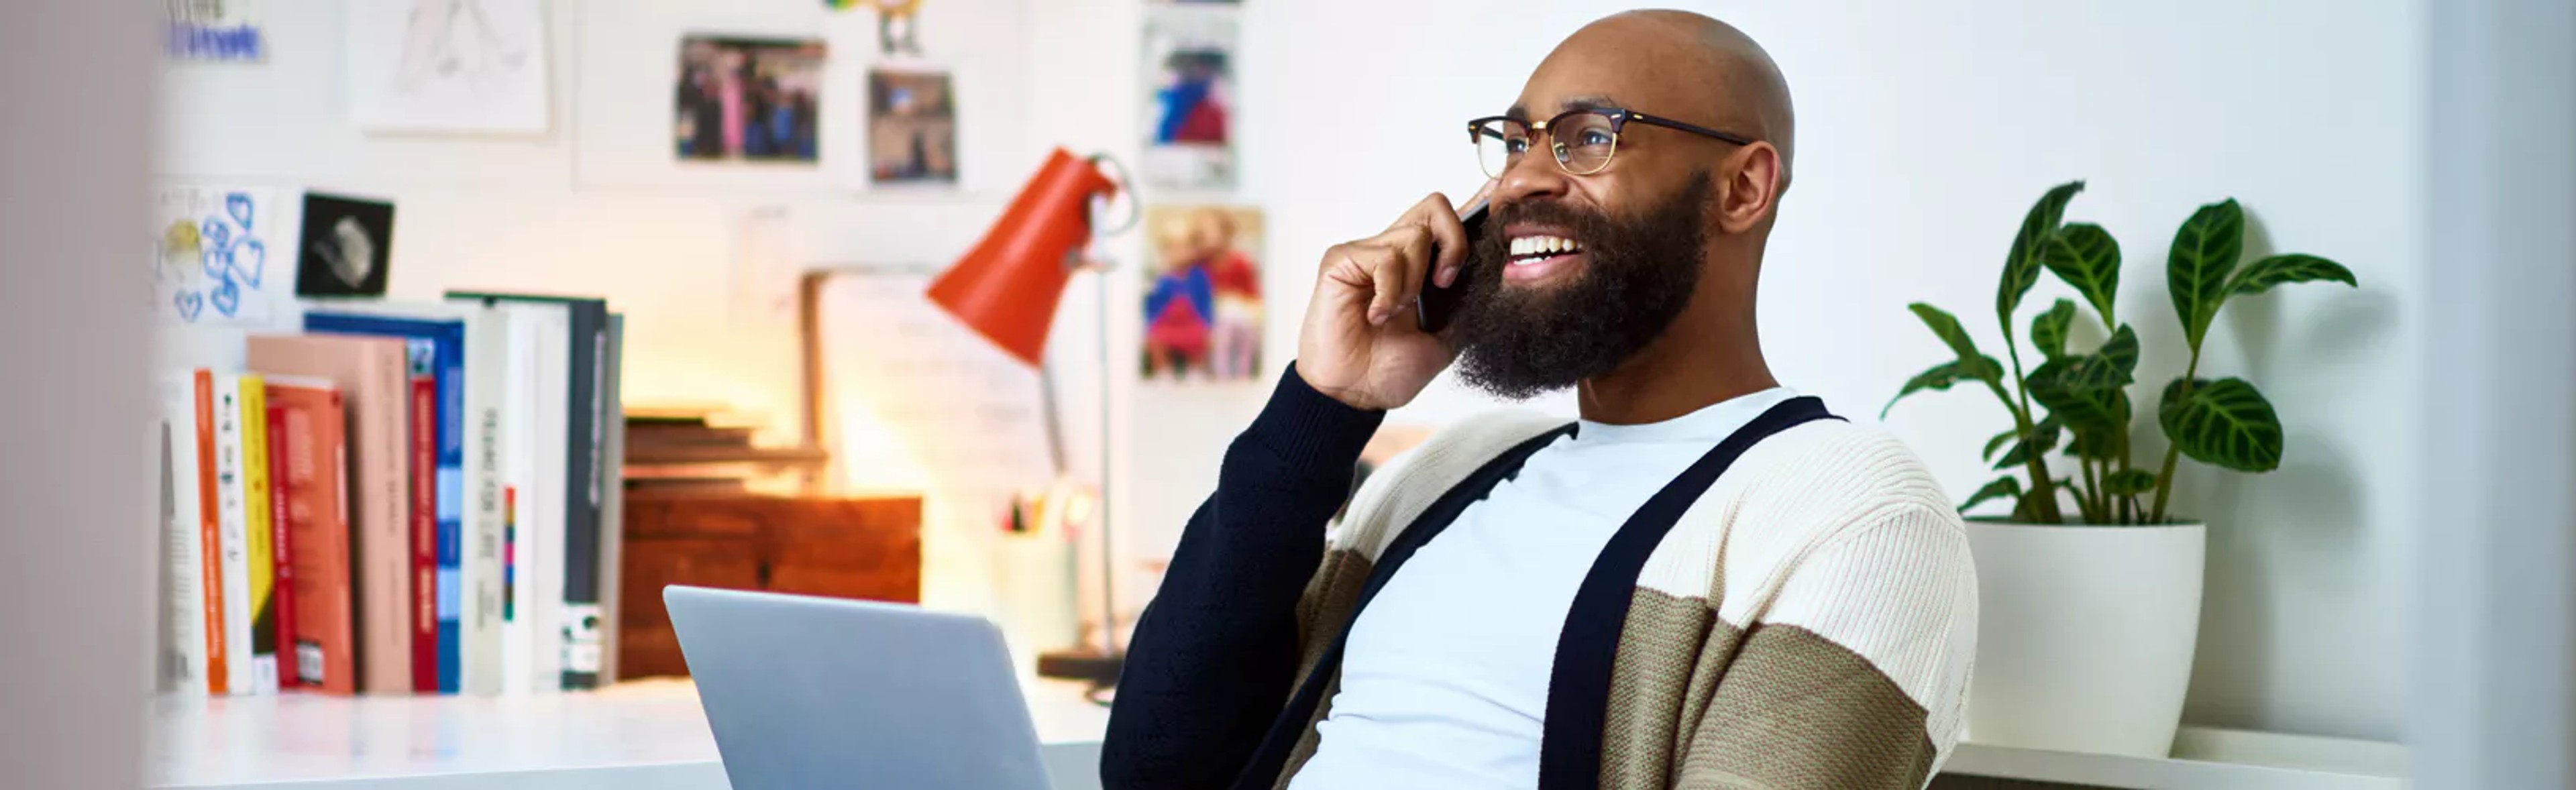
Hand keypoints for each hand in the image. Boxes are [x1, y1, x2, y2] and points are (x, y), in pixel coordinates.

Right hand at [1296, 185, 1490, 410]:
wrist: (1354, 394)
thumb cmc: (1390, 369)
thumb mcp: (1446, 338)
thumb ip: (1466, 304)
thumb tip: (1499, 274)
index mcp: (1420, 266)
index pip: (1447, 219)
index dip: (1475, 206)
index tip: (1498, 206)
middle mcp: (1393, 251)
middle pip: (1436, 207)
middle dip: (1454, 243)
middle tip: (1444, 284)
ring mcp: (1366, 252)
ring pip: (1414, 235)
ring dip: (1414, 283)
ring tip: (1396, 314)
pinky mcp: (1342, 260)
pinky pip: (1385, 257)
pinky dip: (1389, 292)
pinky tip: (1375, 316)